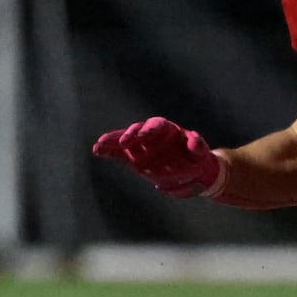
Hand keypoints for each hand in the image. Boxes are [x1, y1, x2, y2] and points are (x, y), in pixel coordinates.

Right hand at [92, 117, 222, 196]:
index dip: (149, 129)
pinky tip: (97, 151)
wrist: (189, 172)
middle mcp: (151, 135)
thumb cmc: (195, 159)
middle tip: (123, 142)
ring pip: (124, 141)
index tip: (142, 136)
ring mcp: (140, 146)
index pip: (157, 125)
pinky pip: (119, 153)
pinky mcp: (133, 157)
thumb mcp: (200, 154)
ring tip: (99, 145)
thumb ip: (197, 146)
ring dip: (112, 142)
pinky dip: (108, 152)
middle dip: (129, 135)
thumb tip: (194, 137)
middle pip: (137, 130)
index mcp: (168, 130)